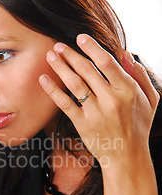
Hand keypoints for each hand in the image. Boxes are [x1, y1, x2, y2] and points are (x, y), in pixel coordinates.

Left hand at [39, 34, 159, 168]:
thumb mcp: (150, 100)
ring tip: (50, 56)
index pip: (107, 62)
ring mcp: (95, 112)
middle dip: (70, 54)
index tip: (81, 37)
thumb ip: (140, 76)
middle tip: (58, 45)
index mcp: (128, 90)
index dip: (92, 47)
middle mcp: (111, 99)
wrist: (127, 157)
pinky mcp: (82, 123)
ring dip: (60, 67)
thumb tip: (125, 54)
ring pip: (74, 83)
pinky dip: (53, 90)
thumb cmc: (138, 126)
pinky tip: (44, 78)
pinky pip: (64, 103)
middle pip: (87, 70)